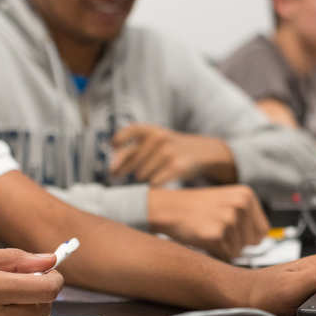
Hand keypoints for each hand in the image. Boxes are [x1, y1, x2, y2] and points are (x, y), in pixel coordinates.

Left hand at [111, 124, 235, 185]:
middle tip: (126, 174)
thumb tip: (112, 169)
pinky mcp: (176, 167)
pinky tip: (159, 181)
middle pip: (132, 162)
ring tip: (154, 172)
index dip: (119, 140)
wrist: (203, 152)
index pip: (130, 131)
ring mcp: (168, 153)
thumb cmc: (172, 148)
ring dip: (144, 178)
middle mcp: (159, 138)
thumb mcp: (155, 141)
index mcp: (152, 130)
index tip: (114, 147)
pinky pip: (154, 183)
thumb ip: (133, 150)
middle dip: (128, 171)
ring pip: (141, 175)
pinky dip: (154, 185)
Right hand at [149, 186, 269, 260]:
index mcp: (246, 195)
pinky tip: (204, 238)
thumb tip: (261, 239)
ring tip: (209, 232)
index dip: (248, 237)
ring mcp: (229, 219)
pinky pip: (226, 255)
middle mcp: (241, 205)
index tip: (234, 234)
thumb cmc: (195, 208)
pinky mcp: (217, 233)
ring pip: (239, 251)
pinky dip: (215, 252)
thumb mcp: (227, 201)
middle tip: (217, 231)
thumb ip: (246, 217)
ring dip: (224, 248)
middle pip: (252, 243)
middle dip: (237, 243)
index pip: (263, 231)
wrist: (168, 208)